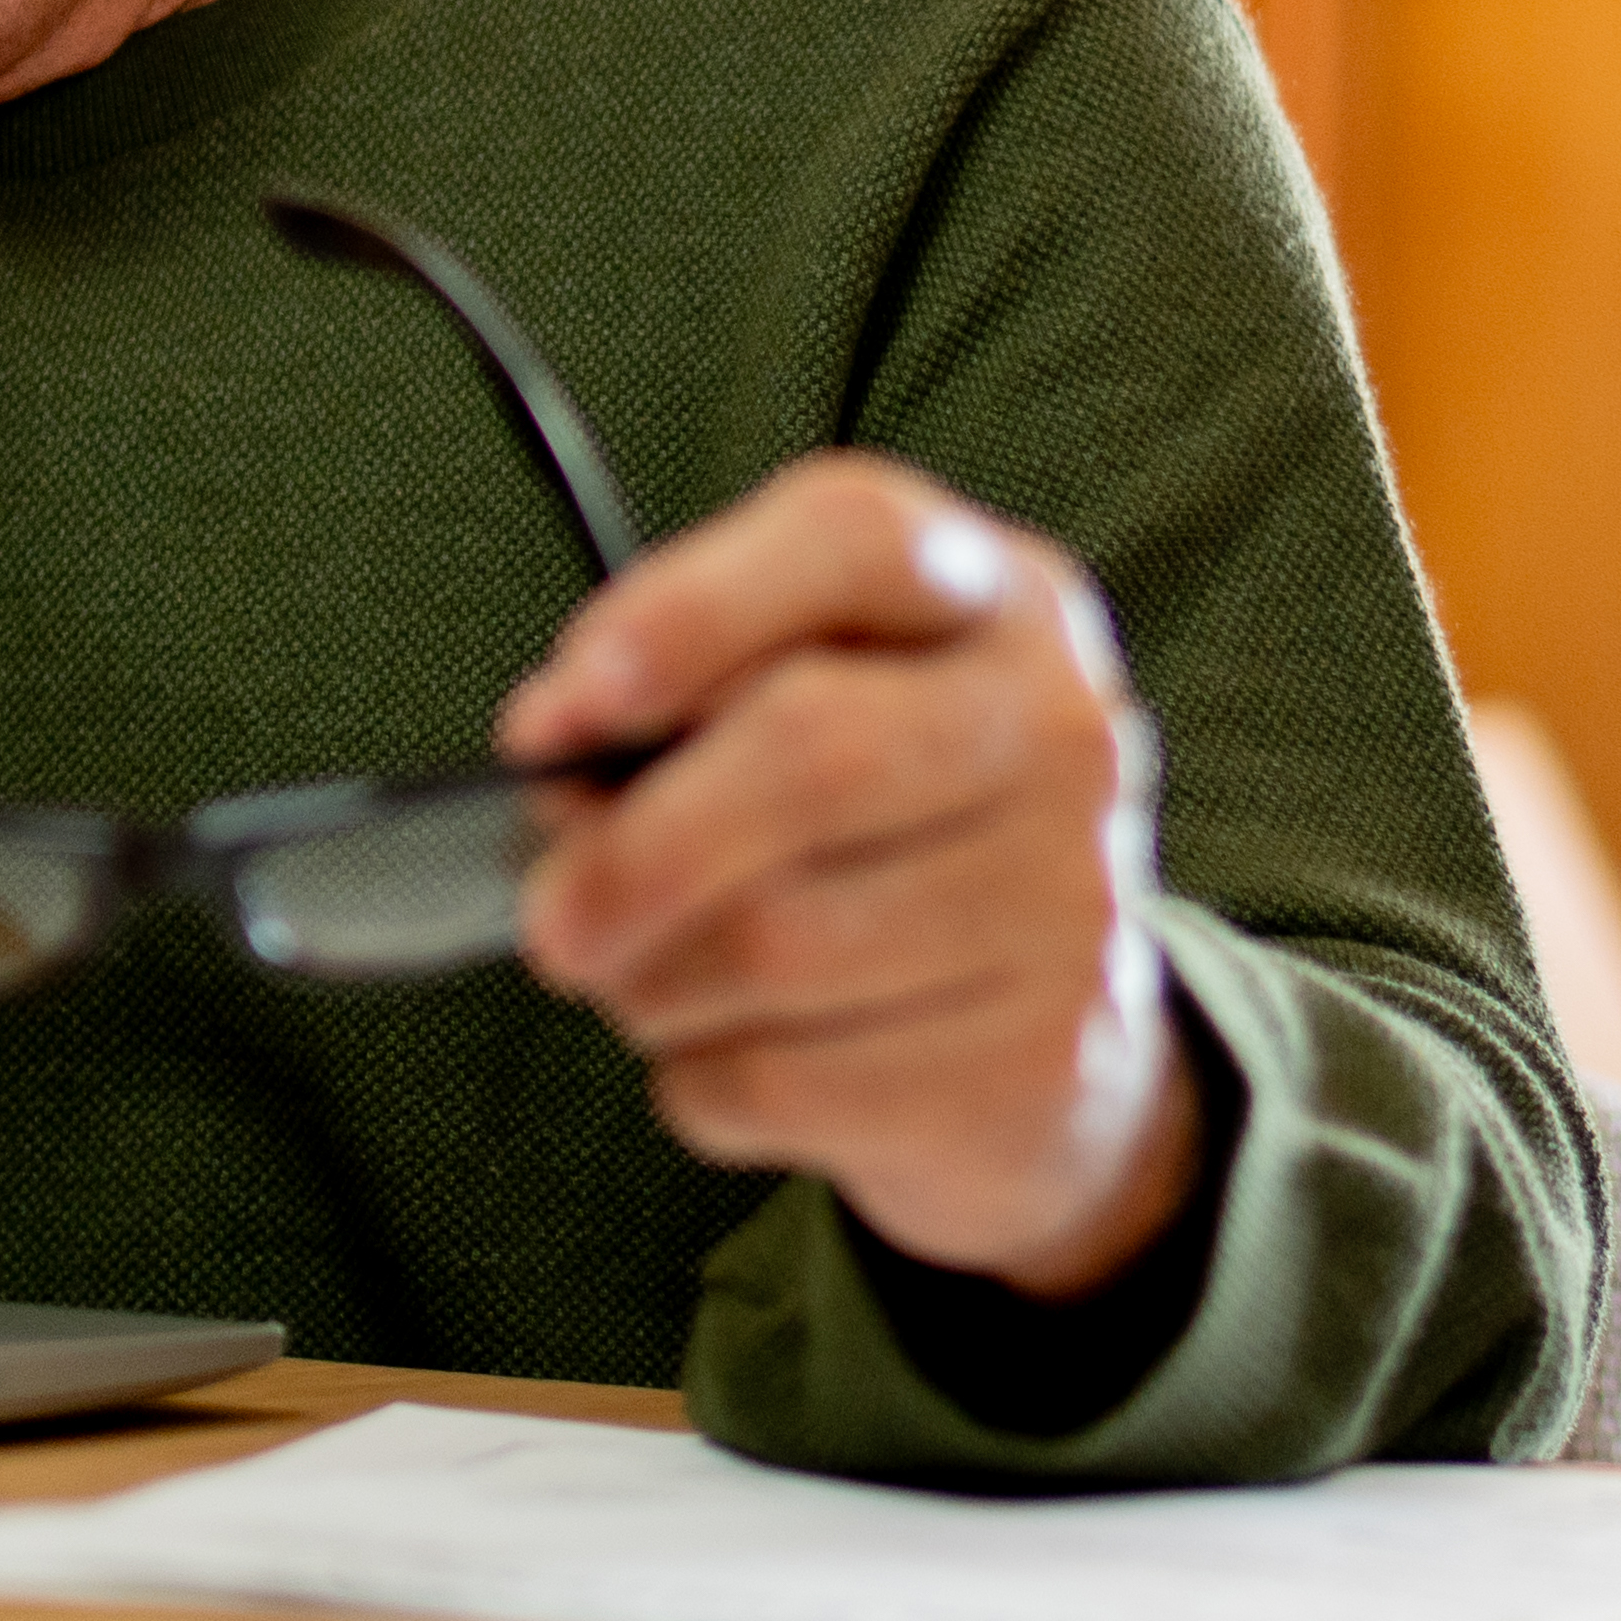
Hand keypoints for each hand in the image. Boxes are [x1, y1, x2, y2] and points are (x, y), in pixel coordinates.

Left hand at [498, 455, 1198, 1297]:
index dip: (688, 613)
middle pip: (810, 752)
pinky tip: (721, 1054)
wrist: (1060, 1007)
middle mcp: (1058, 724)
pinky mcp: (1046, 1049)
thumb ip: (687, 686)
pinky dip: (703, 1083)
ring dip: (653, 984)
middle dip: (635, 848)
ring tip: (642, 981)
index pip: (851, 538)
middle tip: (548, 914)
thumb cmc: (890, 823)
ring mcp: (1071, 891)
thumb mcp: (814, 695)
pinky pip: (792, 1079)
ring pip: (781, 944)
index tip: (561, 708)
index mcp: (991, 595)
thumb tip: (557, 744)